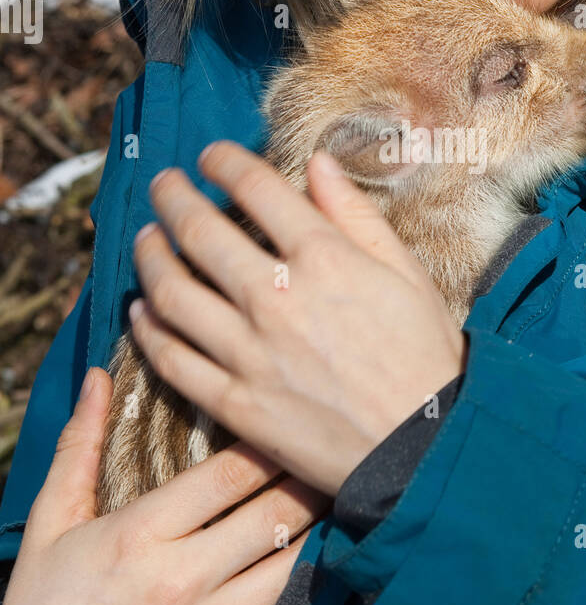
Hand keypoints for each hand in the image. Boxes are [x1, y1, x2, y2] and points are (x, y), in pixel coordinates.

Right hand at [0, 368, 326, 604]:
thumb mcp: (51, 525)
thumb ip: (79, 447)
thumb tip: (97, 377)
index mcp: (142, 536)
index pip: (229, 475)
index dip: (268, 442)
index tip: (289, 418)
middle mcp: (185, 579)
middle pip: (275, 515)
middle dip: (309, 479)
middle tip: (332, 451)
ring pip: (293, 566)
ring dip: (321, 529)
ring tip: (341, 496)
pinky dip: (310, 584)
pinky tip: (326, 557)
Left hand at [127, 141, 468, 495]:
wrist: (425, 448)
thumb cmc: (426, 357)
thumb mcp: (406, 273)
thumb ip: (356, 215)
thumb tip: (318, 163)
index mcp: (325, 258)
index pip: (255, 187)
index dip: (223, 161)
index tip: (211, 156)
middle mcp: (277, 298)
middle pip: (199, 232)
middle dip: (172, 197)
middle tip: (163, 185)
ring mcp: (250, 352)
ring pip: (172, 293)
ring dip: (149, 257)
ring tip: (145, 240)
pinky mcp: (235, 403)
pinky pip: (173, 359)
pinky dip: (148, 330)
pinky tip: (141, 312)